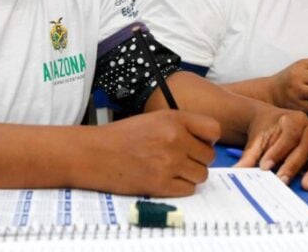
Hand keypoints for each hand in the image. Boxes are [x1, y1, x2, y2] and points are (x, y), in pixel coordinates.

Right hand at [99, 110, 219, 196]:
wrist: (94, 154)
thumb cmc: (122, 136)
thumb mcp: (154, 119)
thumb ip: (181, 126)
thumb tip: (206, 143)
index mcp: (174, 119)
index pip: (213, 130)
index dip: (208, 139)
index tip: (198, 143)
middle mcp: (175, 139)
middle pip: (209, 156)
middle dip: (197, 159)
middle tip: (180, 160)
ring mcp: (169, 163)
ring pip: (201, 175)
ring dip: (190, 175)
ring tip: (171, 170)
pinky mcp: (161, 184)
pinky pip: (188, 189)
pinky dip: (180, 187)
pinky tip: (164, 180)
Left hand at [234, 108, 307, 189]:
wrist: (272, 121)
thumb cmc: (266, 129)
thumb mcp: (257, 138)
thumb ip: (250, 154)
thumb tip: (238, 169)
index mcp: (294, 120)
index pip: (287, 137)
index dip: (277, 152)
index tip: (264, 166)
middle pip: (303, 149)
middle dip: (292, 166)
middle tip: (281, 180)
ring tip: (306, 185)